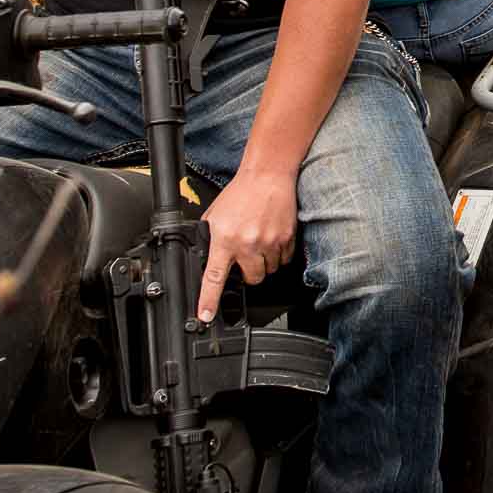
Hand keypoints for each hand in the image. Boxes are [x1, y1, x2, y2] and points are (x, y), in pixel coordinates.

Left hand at [198, 169, 297, 322]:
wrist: (266, 176)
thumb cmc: (240, 194)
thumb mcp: (215, 215)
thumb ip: (211, 238)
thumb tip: (207, 257)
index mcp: (224, 239)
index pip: (214, 277)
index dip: (208, 300)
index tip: (206, 316)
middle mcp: (247, 244)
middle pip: (251, 279)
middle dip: (249, 272)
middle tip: (247, 254)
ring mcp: (269, 242)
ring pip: (269, 270)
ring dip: (264, 262)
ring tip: (259, 239)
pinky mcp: (287, 239)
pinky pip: (284, 260)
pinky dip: (278, 254)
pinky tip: (271, 236)